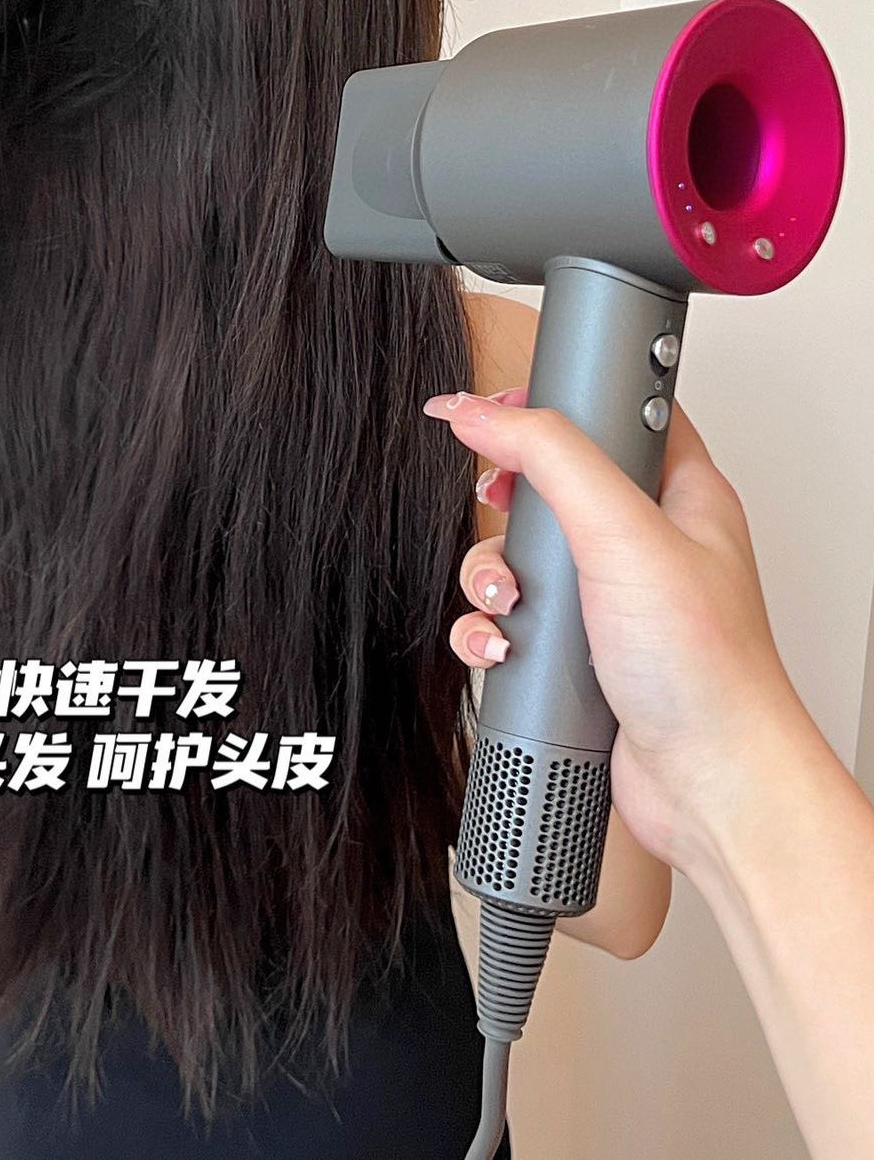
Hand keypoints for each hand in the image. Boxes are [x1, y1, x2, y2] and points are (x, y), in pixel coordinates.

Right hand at [427, 389, 800, 873]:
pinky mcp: (578, 655)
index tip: (502, 405)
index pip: (616, 414)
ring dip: (490, 576)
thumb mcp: (623, 533)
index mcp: (681, 494)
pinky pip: (509, 621)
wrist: (707, 785)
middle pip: (551, 485)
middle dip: (508, 503)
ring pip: (519, 558)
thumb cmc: (707, 668)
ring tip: (507, 599)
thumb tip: (482, 412)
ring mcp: (610, 602)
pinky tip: (502, 645)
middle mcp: (646, 544)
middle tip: (498, 502)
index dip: (558, 403)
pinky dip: (489, 630)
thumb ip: (551, 457)